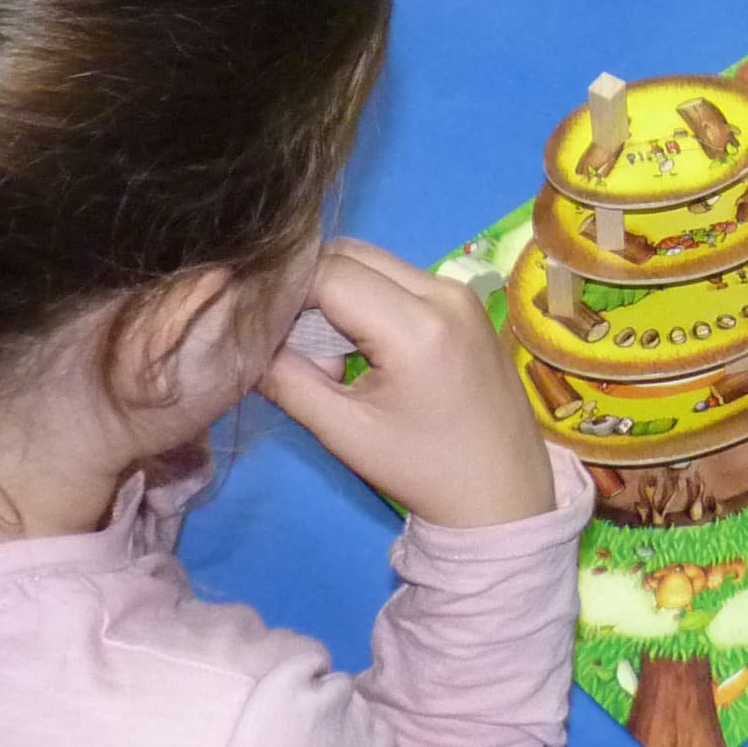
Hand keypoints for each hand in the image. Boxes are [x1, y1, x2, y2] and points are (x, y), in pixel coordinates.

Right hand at [256, 239, 555, 529]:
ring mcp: (458, 290)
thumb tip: (244, 340)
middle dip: (308, 290)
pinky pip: (398, 278)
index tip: (261, 329)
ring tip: (331, 359)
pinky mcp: (463, 300)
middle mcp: (443, 291)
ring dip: (336, 295)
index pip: (329, 274)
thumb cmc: (422, 469)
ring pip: (373, 262)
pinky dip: (366, 300)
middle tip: (294, 347)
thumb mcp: (345, 432)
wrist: (502, 490)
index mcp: (417, 325)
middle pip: (351, 255)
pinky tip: (360, 351)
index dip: (285, 293)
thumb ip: (289, 381)